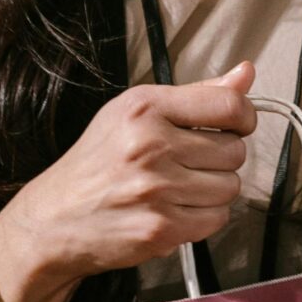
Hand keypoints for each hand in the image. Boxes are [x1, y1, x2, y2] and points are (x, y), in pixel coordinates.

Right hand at [0, 59, 256, 301]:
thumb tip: (245, 73)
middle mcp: (150, 145)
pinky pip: (217, 219)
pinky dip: (203, 218)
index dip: (244, 118)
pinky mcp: (161, 228)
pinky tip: (176, 210)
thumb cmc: (98, 162)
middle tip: (189, 163)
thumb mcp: (135, 113)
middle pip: (234, 150)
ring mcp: (156, 189)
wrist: (55, 218)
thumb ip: (196, 95)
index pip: (229, 105)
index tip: (236, 126)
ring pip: (230, 187)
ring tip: (180, 188)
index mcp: (144, 107)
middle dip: (220, 159)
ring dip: (213, 191)